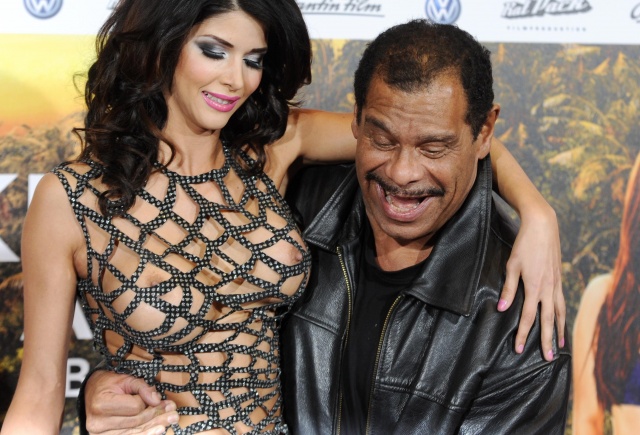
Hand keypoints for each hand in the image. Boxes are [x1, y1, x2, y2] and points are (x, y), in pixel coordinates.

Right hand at [85, 370, 178, 434]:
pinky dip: (144, 434)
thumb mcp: (125, 379)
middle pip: (136, 422)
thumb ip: (142, 388)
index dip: (147, 403)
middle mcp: (98, 422)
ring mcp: (99, 433)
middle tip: (174, 413)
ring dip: (154, 427)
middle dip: (157, 416)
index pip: (134, 407)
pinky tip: (157, 431)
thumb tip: (157, 400)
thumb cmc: (109, 384)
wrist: (92, 393)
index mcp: (101, 403)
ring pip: (134, 432)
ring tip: (170, 421)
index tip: (157, 398)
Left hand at [498, 207, 565, 360]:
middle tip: (548, 358)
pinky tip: (562, 319)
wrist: (542, 227)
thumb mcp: (511, 265)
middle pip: (548, 320)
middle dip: (547, 340)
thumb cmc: (523, 245)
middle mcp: (548, 289)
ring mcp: (556, 284)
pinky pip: (562, 302)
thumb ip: (508, 289)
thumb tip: (502, 309)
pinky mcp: (559, 279)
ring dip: (560, 330)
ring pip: (560, 312)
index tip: (519, 349)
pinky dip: (563, 314)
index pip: (528, 317)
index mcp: (534, 287)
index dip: (523, 335)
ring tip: (560, 344)